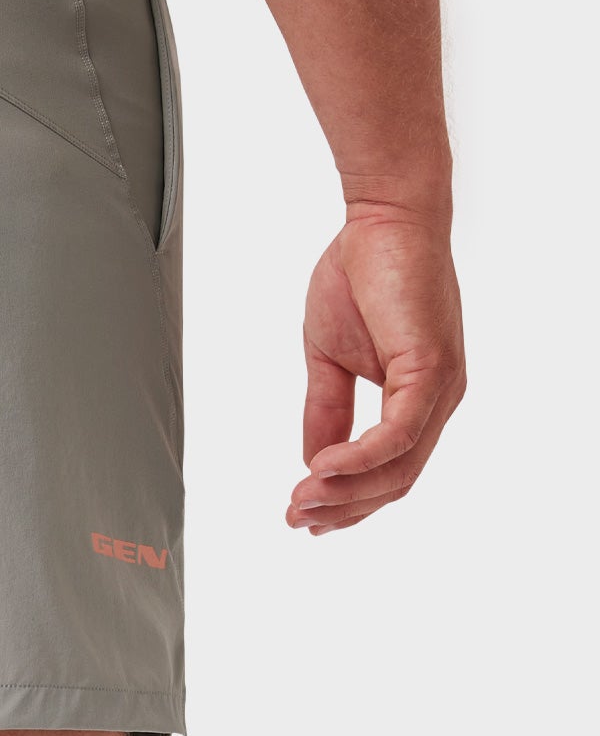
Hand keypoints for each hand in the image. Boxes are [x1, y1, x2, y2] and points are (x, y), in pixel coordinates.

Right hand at [287, 208, 464, 533]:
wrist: (382, 218)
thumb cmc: (362, 273)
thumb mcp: (329, 360)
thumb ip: (325, 412)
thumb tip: (312, 460)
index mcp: (417, 399)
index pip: (388, 472)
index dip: (345, 502)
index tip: (301, 514)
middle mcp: (437, 400)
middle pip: (395, 482)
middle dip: (341, 509)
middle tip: (295, 517)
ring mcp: (440, 388)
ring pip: (399, 469)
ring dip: (345, 493)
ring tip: (302, 500)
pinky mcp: (432, 370)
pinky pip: (397, 435)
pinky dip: (358, 459)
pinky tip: (321, 468)